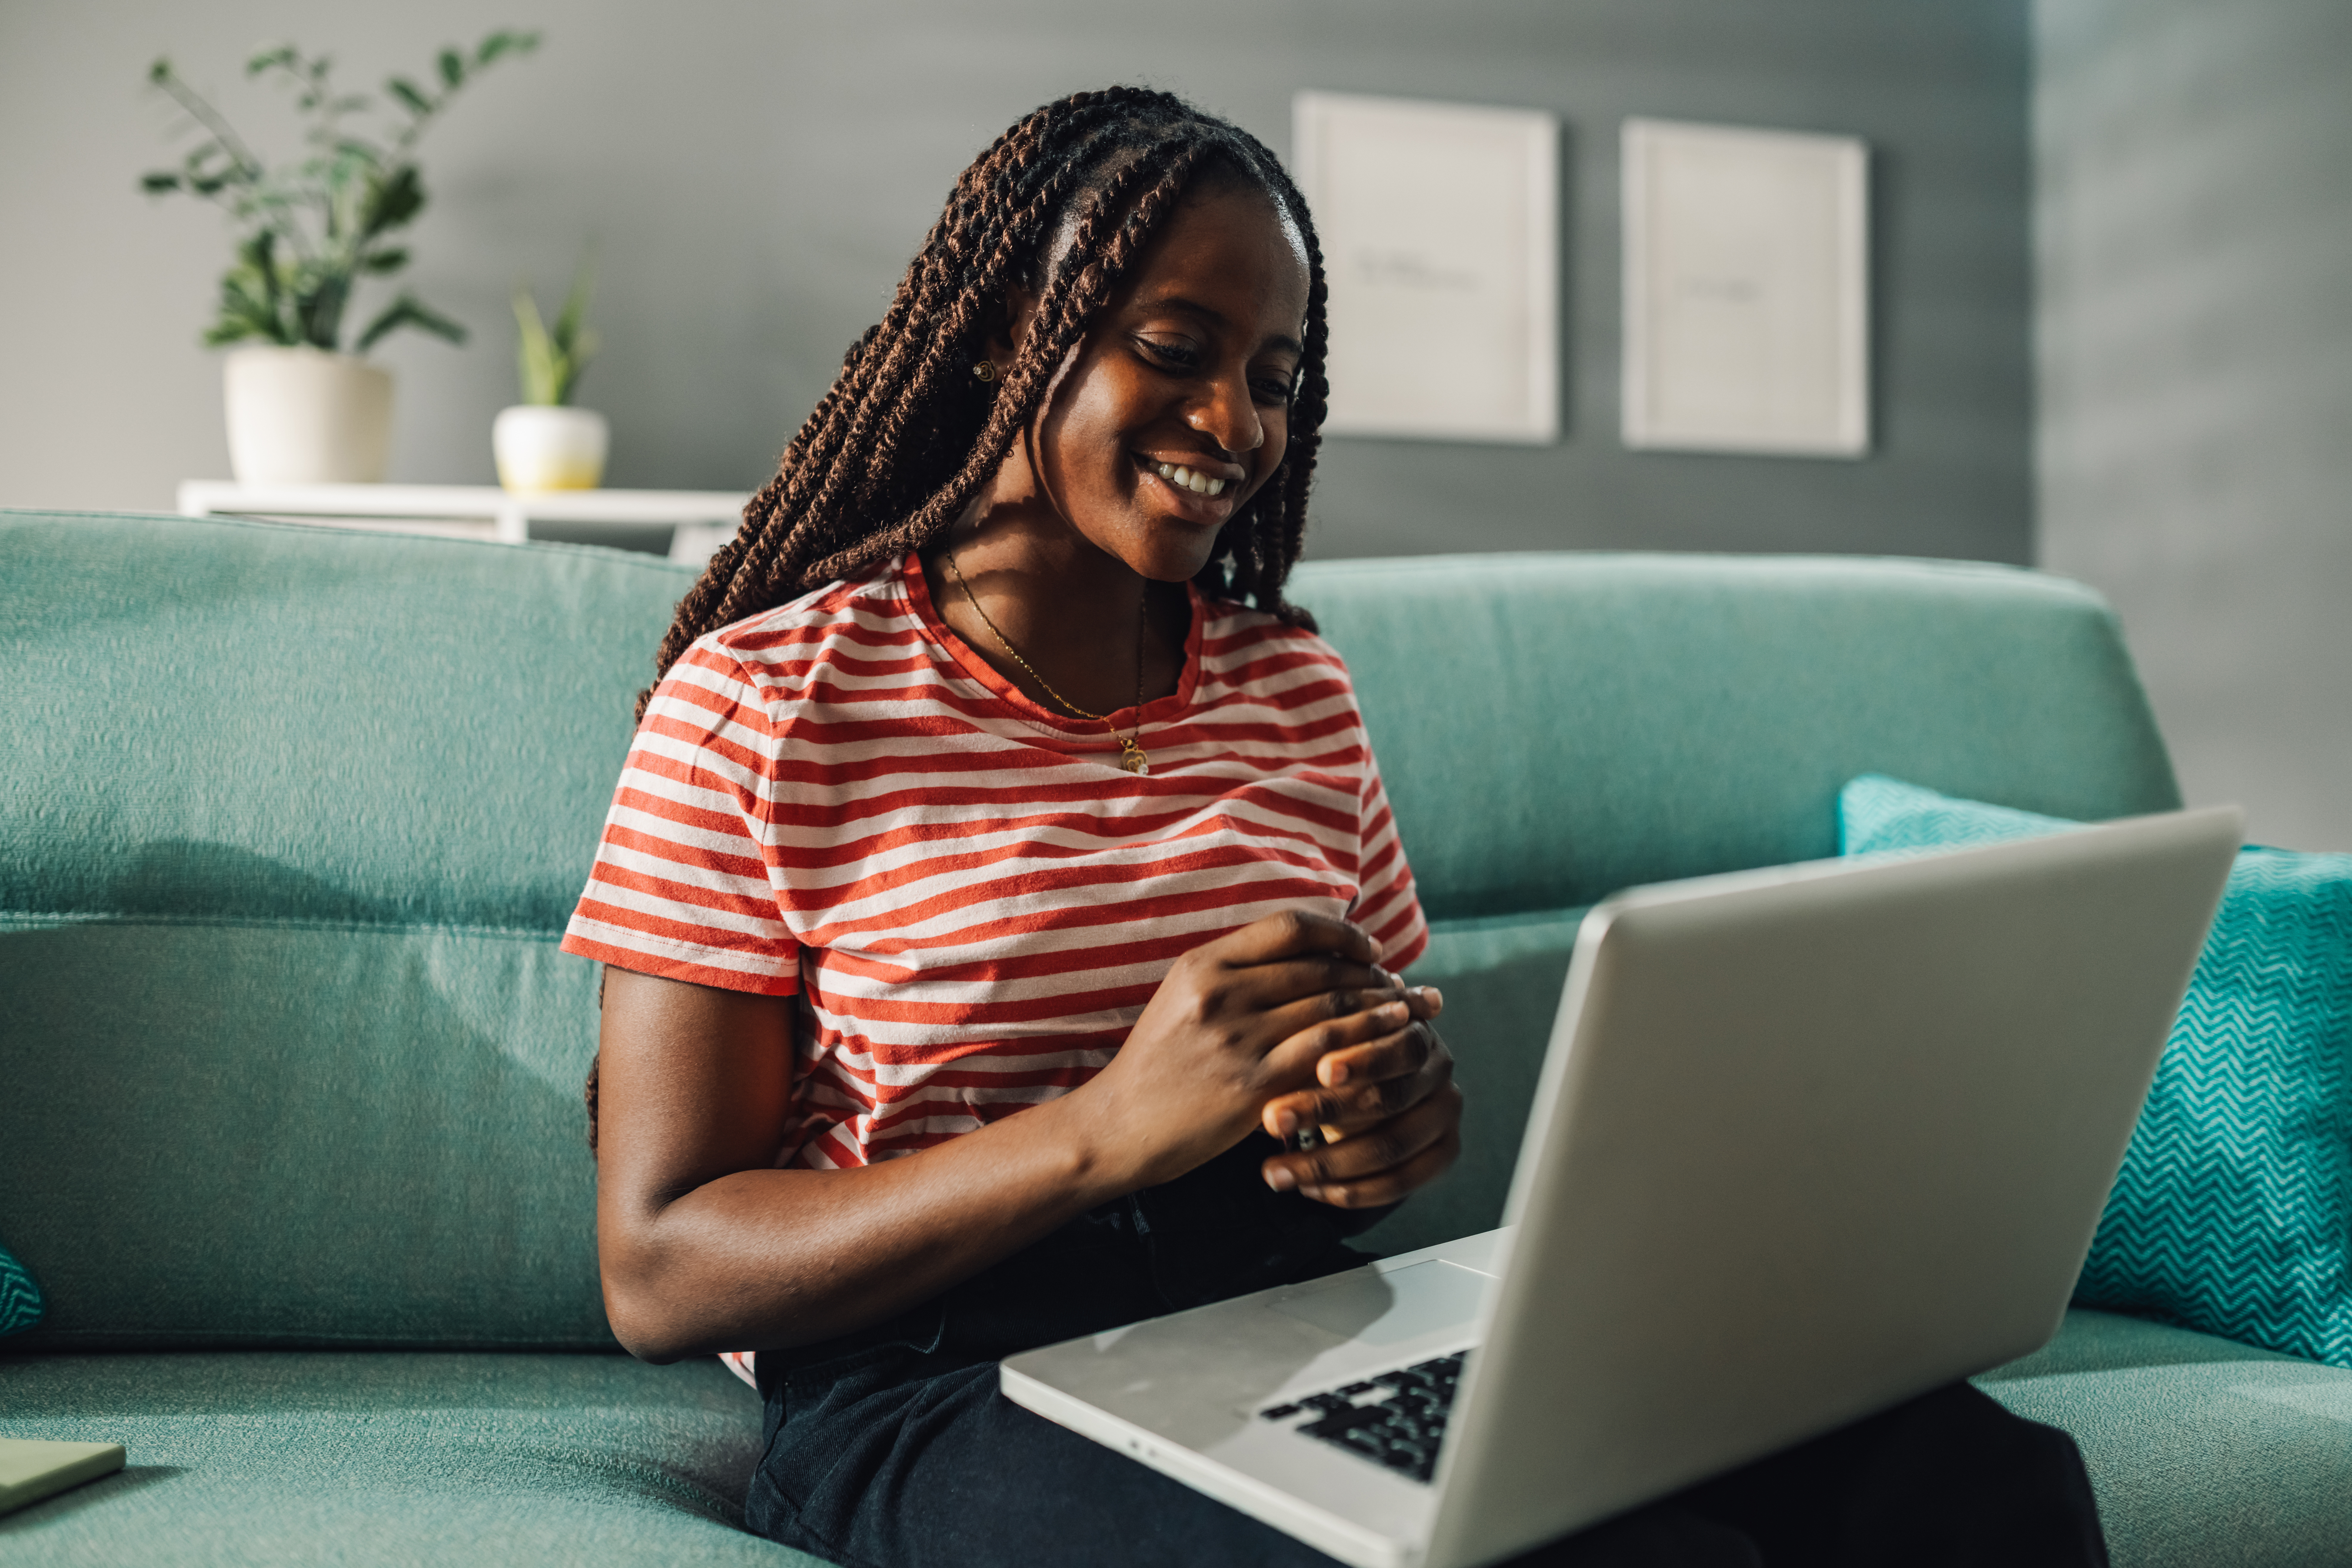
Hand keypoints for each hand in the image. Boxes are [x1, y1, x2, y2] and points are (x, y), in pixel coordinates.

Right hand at [1078, 910, 1407, 1188]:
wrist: (1120, 1126)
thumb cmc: (1159, 1063)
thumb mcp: (1184, 997)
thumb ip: (1237, 971)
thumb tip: (1309, 953)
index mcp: (1203, 964)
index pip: (1289, 927)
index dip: (1340, 933)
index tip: (1368, 946)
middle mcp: (1220, 993)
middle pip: (1319, 968)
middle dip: (1371, 973)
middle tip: (1401, 982)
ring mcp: (1237, 1040)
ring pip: (1330, 1008)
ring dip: (1379, 1006)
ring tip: (1410, 1008)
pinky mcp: (1254, 1085)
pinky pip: (1326, 1055)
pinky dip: (1366, 1044)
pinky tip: (1390, 1042)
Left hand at [1257, 986, 1461, 1208]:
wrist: (1368, 1093)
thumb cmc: (1340, 1059)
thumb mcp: (1332, 1044)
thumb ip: (1321, 1041)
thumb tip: (1287, 1042)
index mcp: (1419, 1034)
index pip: (1401, 1047)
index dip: (1364, 1061)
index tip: (1320, 1071)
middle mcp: (1439, 1075)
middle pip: (1391, 1098)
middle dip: (1326, 1111)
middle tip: (1273, 1120)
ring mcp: (1445, 1118)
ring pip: (1390, 1148)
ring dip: (1325, 1164)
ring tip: (1274, 1171)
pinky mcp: (1442, 1156)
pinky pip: (1398, 1183)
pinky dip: (1349, 1191)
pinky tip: (1307, 1188)